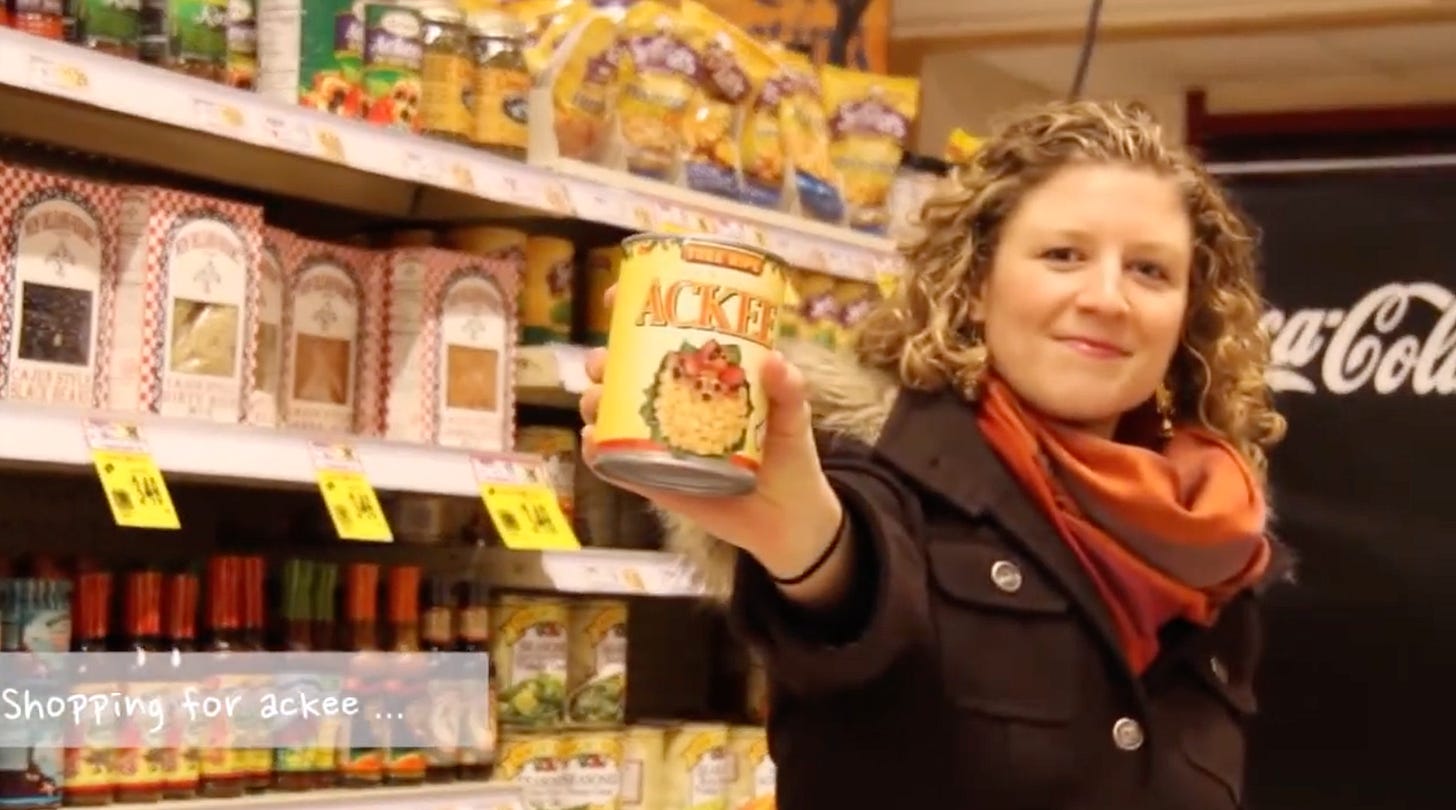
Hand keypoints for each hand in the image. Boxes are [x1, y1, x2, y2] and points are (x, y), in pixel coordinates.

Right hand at [578, 285, 843, 578]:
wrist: (789, 520)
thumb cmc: (789, 454)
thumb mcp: (793, 416)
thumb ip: (789, 390)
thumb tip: (775, 361)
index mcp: (700, 379)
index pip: (660, 339)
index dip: (631, 317)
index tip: (616, 296)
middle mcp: (673, 406)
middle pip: (623, 375)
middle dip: (603, 361)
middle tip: (604, 361)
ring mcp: (660, 444)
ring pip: (612, 416)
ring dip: (594, 403)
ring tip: (597, 400)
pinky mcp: (656, 484)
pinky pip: (618, 467)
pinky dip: (599, 454)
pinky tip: (594, 441)